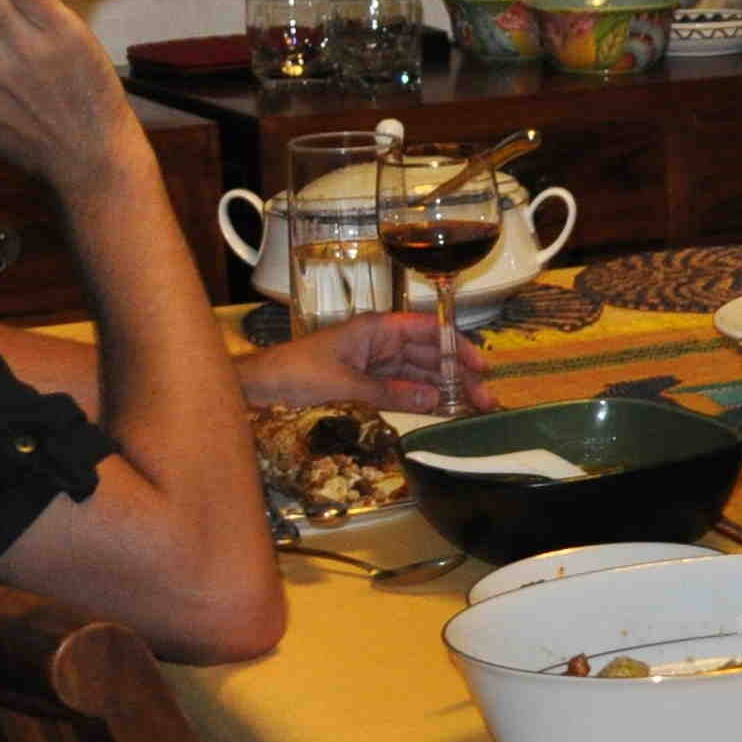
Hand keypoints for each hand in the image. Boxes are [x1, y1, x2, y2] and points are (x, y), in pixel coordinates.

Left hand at [237, 310, 489, 413]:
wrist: (258, 390)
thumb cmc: (293, 375)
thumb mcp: (345, 385)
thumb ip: (391, 393)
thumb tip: (433, 399)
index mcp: (374, 329)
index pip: (427, 330)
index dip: (456, 345)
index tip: (480, 365)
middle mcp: (378, 343)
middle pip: (428, 356)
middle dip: (457, 375)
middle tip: (484, 399)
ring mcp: (373, 365)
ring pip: (419, 375)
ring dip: (444, 391)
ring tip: (472, 409)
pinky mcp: (366, 386)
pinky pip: (402, 391)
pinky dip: (422, 401)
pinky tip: (443, 413)